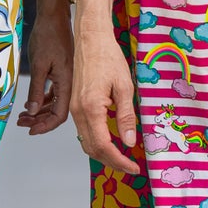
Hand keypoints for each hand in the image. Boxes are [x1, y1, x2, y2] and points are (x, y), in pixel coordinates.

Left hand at [15, 0, 73, 134]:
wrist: (54, 16)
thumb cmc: (47, 36)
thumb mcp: (38, 64)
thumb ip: (36, 89)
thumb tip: (32, 111)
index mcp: (68, 82)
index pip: (60, 114)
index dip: (46, 126)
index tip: (31, 130)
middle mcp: (70, 83)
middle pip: (57, 111)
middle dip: (39, 120)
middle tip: (22, 122)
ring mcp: (67, 78)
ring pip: (55, 103)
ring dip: (39, 111)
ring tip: (22, 115)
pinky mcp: (62, 73)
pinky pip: (54, 93)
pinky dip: (42, 100)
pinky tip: (31, 103)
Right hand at [72, 26, 140, 174]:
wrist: (90, 39)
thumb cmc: (108, 58)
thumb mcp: (125, 87)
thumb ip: (126, 117)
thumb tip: (129, 142)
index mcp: (91, 108)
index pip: (103, 146)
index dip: (119, 161)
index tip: (133, 168)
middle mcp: (78, 112)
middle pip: (92, 149)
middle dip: (111, 162)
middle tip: (130, 167)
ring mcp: (74, 109)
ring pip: (85, 142)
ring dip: (103, 153)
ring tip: (122, 157)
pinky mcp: (74, 104)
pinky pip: (83, 131)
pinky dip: (96, 141)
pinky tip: (110, 140)